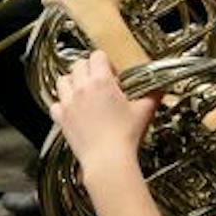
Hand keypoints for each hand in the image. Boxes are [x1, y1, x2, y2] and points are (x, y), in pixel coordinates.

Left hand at [50, 51, 156, 174]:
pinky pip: (54, 103)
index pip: (97, 56)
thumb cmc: (125, 136)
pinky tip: (71, 110)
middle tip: (99, 83)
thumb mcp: (144, 111)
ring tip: (83, 93)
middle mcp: (82, 88)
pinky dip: (61, 104)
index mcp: (101, 81)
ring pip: (62, 80)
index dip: (106, 63)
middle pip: (78, 65)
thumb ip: (153, 95)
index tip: (113, 75)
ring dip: (72, 83)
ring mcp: (68, 102)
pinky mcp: (61, 117)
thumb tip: (160, 89)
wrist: (108, 159)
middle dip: (89, 70)